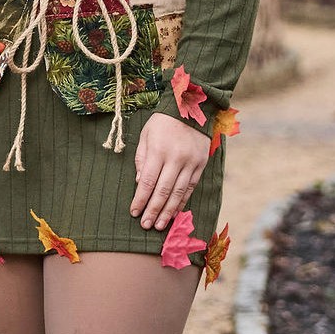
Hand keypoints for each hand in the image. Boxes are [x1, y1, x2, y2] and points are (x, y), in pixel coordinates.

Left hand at [131, 111, 208, 228]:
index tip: (134, 212)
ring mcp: (190, 163)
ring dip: (168, 211)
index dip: (140, 199)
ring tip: (159, 225)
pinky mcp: (201, 165)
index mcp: (159, 150)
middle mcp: (176, 159)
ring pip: (178, 193)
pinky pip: (190, 188)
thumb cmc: (163, 122)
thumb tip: (140, 183)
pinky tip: (175, 212)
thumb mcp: (146, 135)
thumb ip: (142, 159)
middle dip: (153, 210)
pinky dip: (182, 202)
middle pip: (163, 191)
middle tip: (146, 225)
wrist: (192, 108)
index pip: (148, 182)